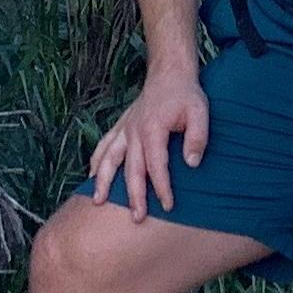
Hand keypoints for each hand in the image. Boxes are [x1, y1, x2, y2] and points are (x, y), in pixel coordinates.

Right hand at [90, 58, 208, 215]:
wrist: (169, 74)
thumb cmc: (186, 95)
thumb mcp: (200, 112)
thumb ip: (197, 137)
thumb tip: (191, 163)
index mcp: (153, 129)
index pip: (156, 165)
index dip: (162, 187)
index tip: (168, 205)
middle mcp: (134, 131)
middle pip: (131, 169)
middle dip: (133, 195)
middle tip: (137, 218)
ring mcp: (124, 129)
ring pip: (109, 159)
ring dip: (103, 181)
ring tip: (98, 202)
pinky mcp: (121, 127)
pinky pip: (103, 146)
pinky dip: (96, 162)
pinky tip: (92, 177)